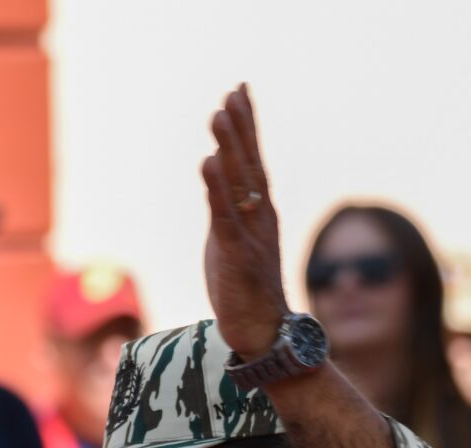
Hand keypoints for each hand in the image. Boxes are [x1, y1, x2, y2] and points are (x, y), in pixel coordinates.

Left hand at [201, 85, 288, 357]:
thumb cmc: (245, 287)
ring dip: (229, 148)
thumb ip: (224, 209)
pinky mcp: (235, 258)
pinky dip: (216, 190)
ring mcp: (249, 237)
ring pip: (238, 185)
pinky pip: (224, 218)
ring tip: (219, 114)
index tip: (239, 92)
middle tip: (232, 92)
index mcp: (260, 213)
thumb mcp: (231, 240)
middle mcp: (259, 219)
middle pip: (249, 165)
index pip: (253, 162)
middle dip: (240, 127)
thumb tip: (215, 178)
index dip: (246, 127)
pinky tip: (208, 164)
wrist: (263, 332)